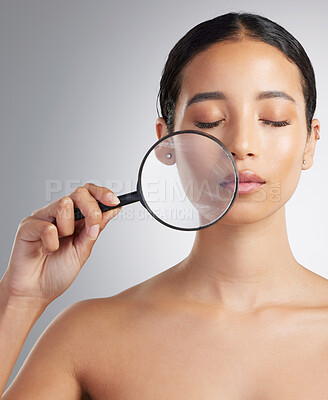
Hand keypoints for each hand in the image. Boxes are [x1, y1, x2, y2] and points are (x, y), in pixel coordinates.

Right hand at [1, 183, 121, 308]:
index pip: (88, 193)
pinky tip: (45, 252)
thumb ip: (96, 229)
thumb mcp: (83, 250)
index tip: (115, 201)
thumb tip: (112, 210)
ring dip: (68, 229)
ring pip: (64, 204)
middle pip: (79, 193)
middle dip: (92, 210)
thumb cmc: (56, 272)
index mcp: (73, 217)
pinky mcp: (27, 226)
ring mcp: (42, 217)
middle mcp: (57, 213)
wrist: (35, 292)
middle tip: (92, 229)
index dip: (102, 193)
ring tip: (59, 246)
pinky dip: (51, 244)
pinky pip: (48, 227)